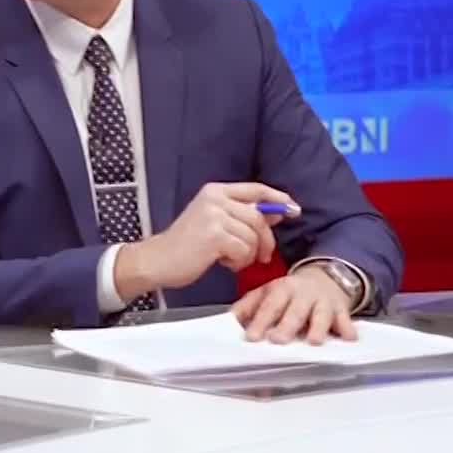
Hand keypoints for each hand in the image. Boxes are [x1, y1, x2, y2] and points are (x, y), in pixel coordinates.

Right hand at [114, 182, 298, 298]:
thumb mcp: (215, 222)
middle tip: (264, 256)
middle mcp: (215, 199)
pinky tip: (224, 263)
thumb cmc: (187, 245)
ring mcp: (214, 216)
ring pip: (253, 236)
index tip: (294, 209)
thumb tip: (277, 212)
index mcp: (215, 191)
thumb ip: (242, 215)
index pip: (256, 189)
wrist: (157, 260)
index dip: (278, 199)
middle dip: (267, 239)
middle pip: (259, 216)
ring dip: (249, 254)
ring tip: (232, 259)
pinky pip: (244, 249)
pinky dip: (239, 261)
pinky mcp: (213, 235)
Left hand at [233, 266, 356, 343]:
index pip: (269, 306)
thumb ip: (248, 306)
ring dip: (317, 327)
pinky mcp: (342, 309)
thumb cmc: (289, 293)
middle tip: (278, 340)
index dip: (260, 321)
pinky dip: (347, 328)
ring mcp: (323, 301)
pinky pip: (346, 319)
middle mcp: (302, 295)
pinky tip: (349, 337)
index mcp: (281, 290)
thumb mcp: (267, 293)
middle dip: (286, 325)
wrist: (324, 278)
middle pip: (294, 311)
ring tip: (314, 341)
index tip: (252, 337)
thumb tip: (228, 321)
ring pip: (321, 315)